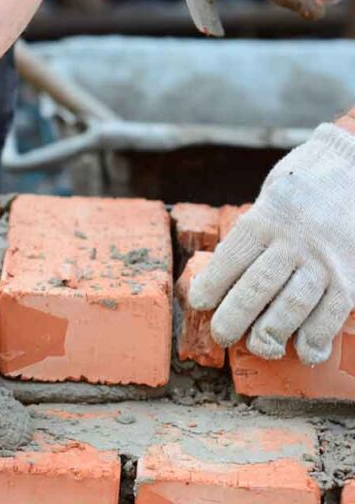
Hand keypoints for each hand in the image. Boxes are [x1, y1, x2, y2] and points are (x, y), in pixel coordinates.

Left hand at [189, 124, 354, 364]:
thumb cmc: (306, 185)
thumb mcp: (270, 195)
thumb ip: (254, 231)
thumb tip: (226, 273)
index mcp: (265, 219)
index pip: (230, 260)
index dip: (211, 286)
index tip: (200, 304)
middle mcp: (293, 241)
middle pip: (256, 289)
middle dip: (233, 319)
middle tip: (222, 335)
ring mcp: (325, 260)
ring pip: (291, 307)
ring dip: (270, 335)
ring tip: (259, 347)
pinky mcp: (351, 276)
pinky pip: (331, 314)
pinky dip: (315, 338)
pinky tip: (304, 353)